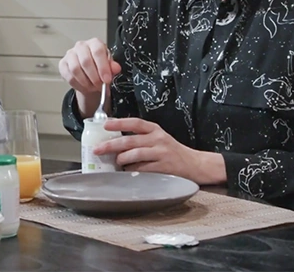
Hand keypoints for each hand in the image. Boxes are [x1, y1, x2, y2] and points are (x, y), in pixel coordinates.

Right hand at [58, 37, 120, 116]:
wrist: (89, 73)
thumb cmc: (100, 67)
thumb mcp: (109, 67)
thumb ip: (113, 67)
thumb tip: (116, 68)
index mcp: (95, 43)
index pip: (98, 52)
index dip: (103, 67)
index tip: (107, 79)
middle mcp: (81, 46)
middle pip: (85, 61)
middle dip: (94, 77)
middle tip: (99, 86)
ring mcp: (70, 54)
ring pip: (75, 69)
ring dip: (85, 82)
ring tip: (92, 87)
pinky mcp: (63, 64)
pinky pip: (68, 76)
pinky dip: (77, 85)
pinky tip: (84, 87)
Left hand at [95, 118, 226, 184]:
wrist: (195, 164)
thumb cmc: (172, 152)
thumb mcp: (158, 139)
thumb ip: (140, 139)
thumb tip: (114, 143)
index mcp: (155, 130)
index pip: (135, 123)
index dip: (119, 123)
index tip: (105, 125)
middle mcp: (158, 139)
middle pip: (130, 141)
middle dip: (111, 145)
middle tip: (98, 149)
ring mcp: (161, 153)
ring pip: (135, 154)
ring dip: (122, 159)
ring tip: (117, 162)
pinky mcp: (164, 167)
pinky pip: (143, 169)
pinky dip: (133, 170)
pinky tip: (128, 171)